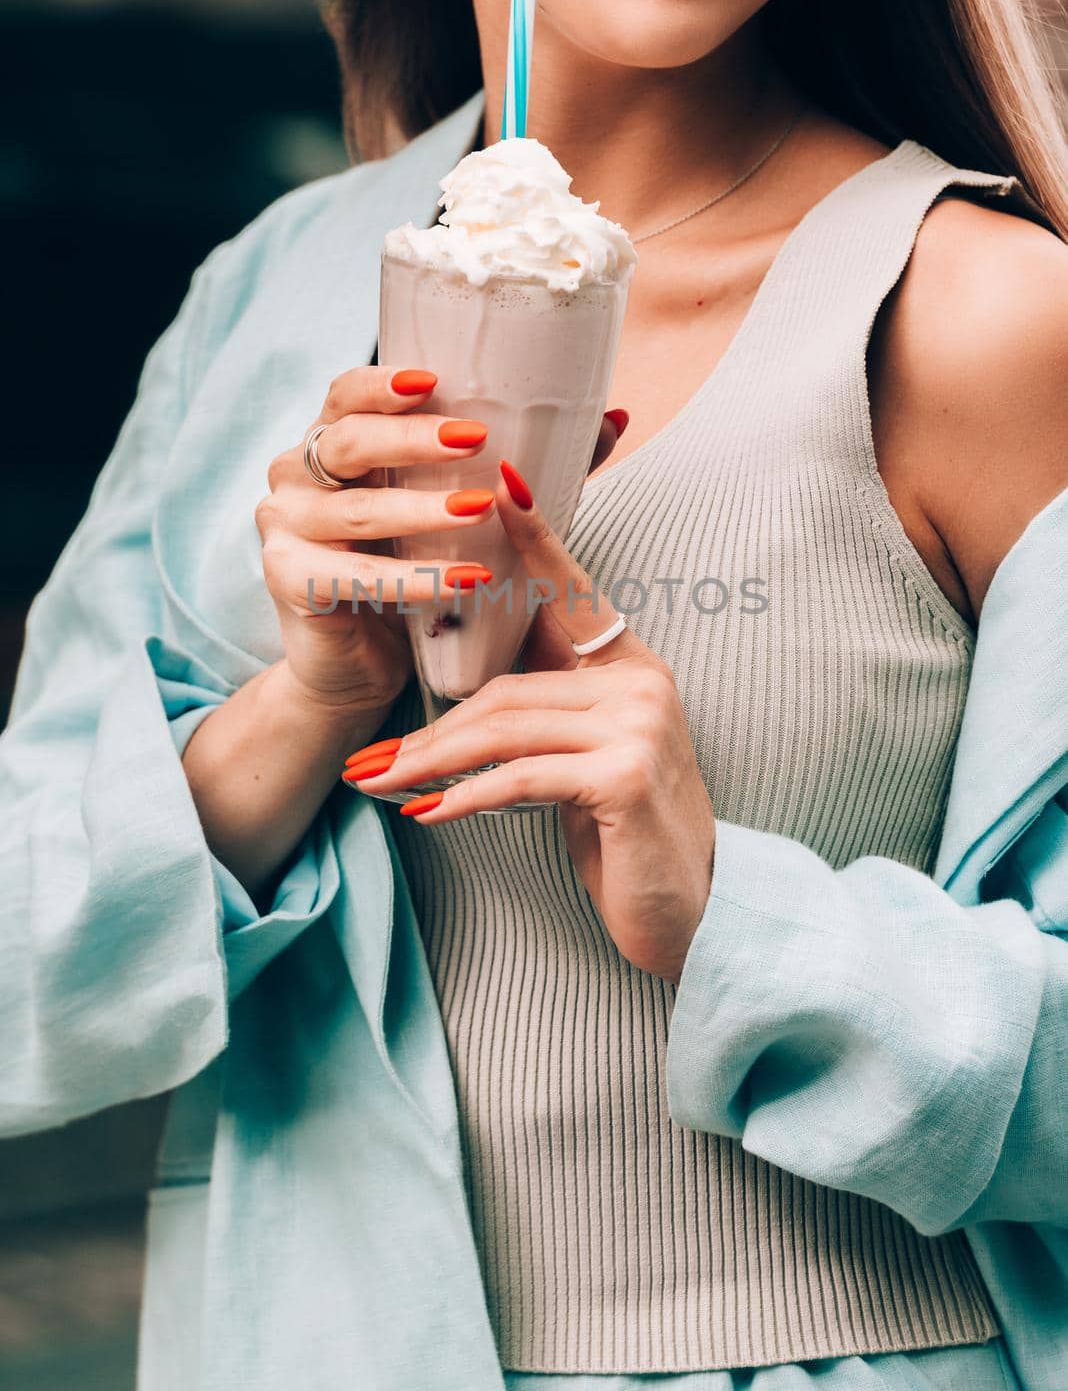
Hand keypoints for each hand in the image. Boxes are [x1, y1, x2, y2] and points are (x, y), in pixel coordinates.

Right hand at [256, 367, 628, 715]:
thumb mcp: (465, 509)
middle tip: (473, 441)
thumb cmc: (416, 568)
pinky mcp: (287, 579)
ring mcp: (284, 525)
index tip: (436, 382)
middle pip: (347, 441)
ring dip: (419, 510)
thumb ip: (526, 461)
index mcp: (334, 440)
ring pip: (353, 511)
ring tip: (478, 512)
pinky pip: (349, 576)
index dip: (384, 383)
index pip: (346, 393)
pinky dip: (410, 580)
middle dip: (411, 440)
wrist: (366, 663)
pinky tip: (463, 582)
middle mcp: (297, 473)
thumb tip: (616, 418)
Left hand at [345, 457, 715, 982]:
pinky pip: (522, 776)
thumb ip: (545, 719)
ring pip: (506, 728)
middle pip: (508, 686)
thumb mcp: (582, 766)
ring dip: (431, 763)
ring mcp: (639, 727)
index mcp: (632, 669)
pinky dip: (466, 797)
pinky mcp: (624, 776)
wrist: (690, 915)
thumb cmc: (626, 839)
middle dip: (431, 729)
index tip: (500, 485)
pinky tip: (427, 814)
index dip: (536, 540)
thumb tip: (464, 712)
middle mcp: (642, 684)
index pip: (573, 593)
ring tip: (377, 786)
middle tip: (368, 758)